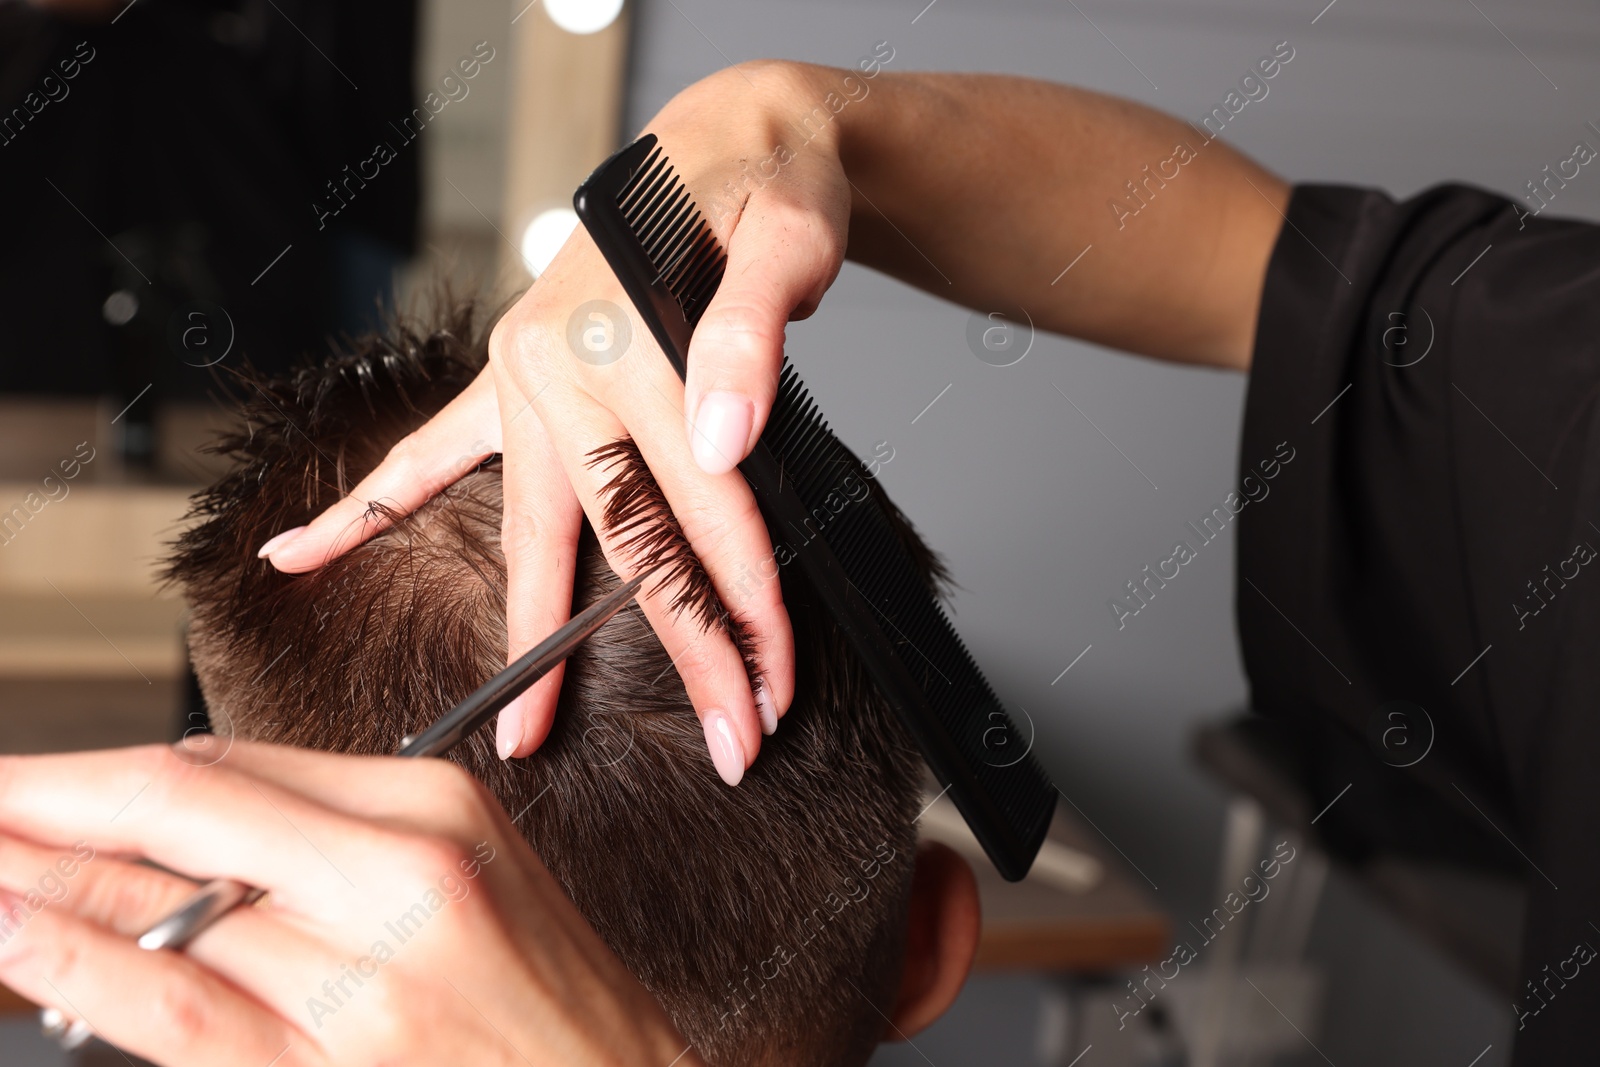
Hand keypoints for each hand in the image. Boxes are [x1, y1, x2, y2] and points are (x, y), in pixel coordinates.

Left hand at [0, 741, 703, 1066]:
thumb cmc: (550, 1004)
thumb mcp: (470, 871)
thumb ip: (332, 828)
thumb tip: (188, 798)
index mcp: (433, 812)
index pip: (226, 768)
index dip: (94, 769)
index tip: (24, 774)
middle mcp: (399, 880)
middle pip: (181, 815)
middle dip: (42, 801)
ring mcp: (363, 985)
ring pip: (160, 908)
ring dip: (33, 877)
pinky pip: (178, 1007)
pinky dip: (78, 964)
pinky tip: (13, 927)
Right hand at [258, 61, 853, 782]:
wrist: (727, 136)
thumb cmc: (767, 187)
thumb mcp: (788, 237)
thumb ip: (749, 338)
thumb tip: (720, 441)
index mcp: (635, 340)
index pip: (705, 502)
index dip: (747, 601)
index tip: (775, 688)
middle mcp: (563, 367)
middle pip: (629, 541)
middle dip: (686, 651)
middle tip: (726, 745)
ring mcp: (525, 377)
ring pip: (538, 530)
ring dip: (535, 637)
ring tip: (517, 734)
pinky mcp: (511, 377)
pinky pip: (429, 451)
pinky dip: (367, 507)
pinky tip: (297, 555)